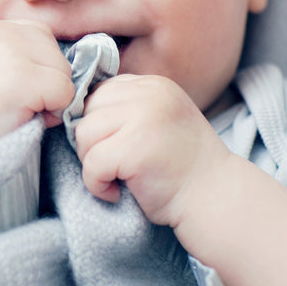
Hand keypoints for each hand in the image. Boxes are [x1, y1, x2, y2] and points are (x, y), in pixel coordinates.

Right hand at [0, 20, 75, 151]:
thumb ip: (23, 54)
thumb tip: (80, 57)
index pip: (42, 36)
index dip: (37, 69)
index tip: (9, 91)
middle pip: (57, 53)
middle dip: (46, 84)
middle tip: (13, 106)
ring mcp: (6, 51)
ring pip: (65, 73)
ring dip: (50, 100)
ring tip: (15, 112)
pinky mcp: (17, 77)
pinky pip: (65, 93)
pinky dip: (51, 114)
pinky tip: (21, 119)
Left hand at [73, 74, 230, 226]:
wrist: (215, 201)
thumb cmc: (180, 168)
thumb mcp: (156, 122)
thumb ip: (126, 109)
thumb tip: (71, 110)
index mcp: (153, 85)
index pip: (99, 92)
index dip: (96, 123)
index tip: (113, 147)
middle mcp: (150, 94)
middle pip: (86, 110)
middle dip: (90, 143)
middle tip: (112, 167)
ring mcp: (144, 118)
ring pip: (84, 134)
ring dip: (90, 163)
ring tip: (115, 178)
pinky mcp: (136, 148)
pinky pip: (91, 163)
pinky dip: (96, 184)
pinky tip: (115, 192)